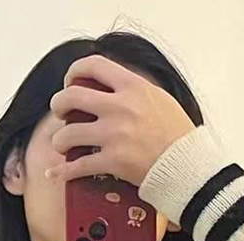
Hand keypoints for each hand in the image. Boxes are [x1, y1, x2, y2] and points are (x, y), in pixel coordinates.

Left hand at [45, 54, 195, 186]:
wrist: (186, 164)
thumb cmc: (177, 134)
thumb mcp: (158, 99)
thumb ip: (132, 92)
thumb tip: (110, 90)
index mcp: (132, 87)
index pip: (93, 65)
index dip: (74, 72)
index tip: (70, 82)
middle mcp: (119, 107)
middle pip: (70, 97)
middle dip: (59, 105)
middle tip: (61, 113)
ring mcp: (113, 135)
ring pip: (68, 134)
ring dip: (59, 141)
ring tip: (62, 145)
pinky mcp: (112, 162)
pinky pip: (77, 166)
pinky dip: (63, 171)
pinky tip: (56, 173)